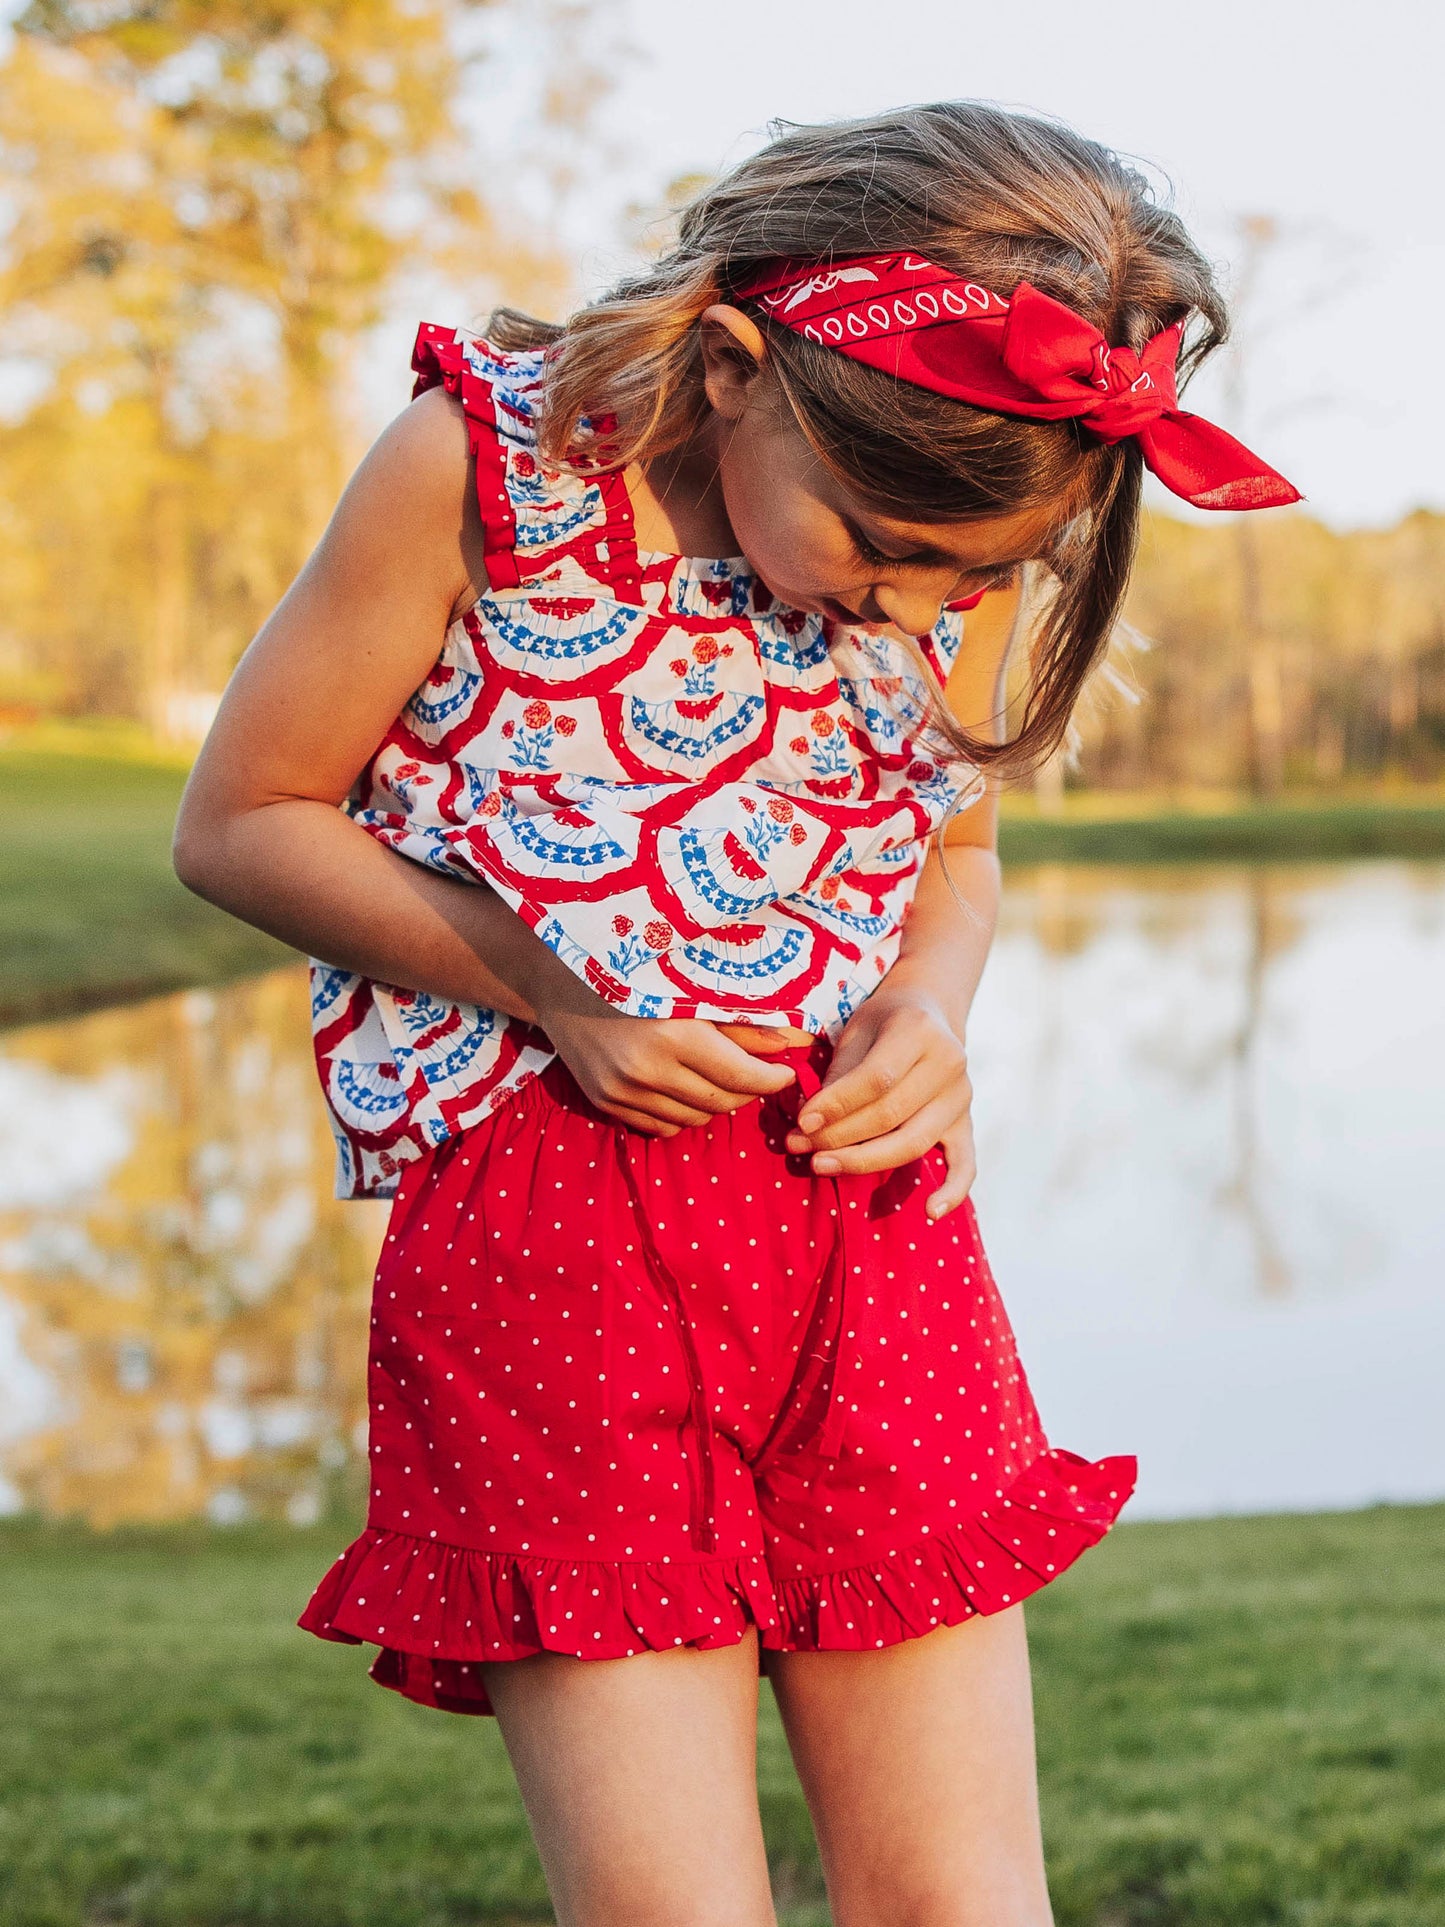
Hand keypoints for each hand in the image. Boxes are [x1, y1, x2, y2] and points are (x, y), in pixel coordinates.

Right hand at [541, 1003, 797, 1135]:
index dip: (772, 1079)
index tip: (787, 1073)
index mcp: (673, 1035)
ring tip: (718, 1077)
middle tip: (758, 1074)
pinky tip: (683, 1087)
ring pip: (693, 1121)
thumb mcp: (690, 989)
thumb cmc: (634, 975)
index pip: (741, 1077)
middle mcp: (645, 1070)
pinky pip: (661, 1126)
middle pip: (721, 1104)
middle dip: (748, 1092)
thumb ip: (740, 1024)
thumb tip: (788, 1046)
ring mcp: (622, 1092)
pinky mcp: (606, 1103)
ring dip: (715, 1105)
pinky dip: (681, 1113)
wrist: (561, 982)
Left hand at [783, 991, 974, 1218]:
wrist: (929, 1012)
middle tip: (800, 1147)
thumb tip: (811, 1124)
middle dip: (839, 1136)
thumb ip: (840, 1074)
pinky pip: (965, 1163)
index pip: (877, 1079)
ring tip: (821, 1165)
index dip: (837, 1105)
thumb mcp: (857, 1031)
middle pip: (891, 1115)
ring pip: (914, 1142)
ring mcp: (962, 1097)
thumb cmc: (883, 1022)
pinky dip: (952, 1191)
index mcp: (919, 1031)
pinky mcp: (967, 1123)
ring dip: (864, 1161)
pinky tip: (929, 1212)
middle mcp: (948, 1064)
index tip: (802, 1122)